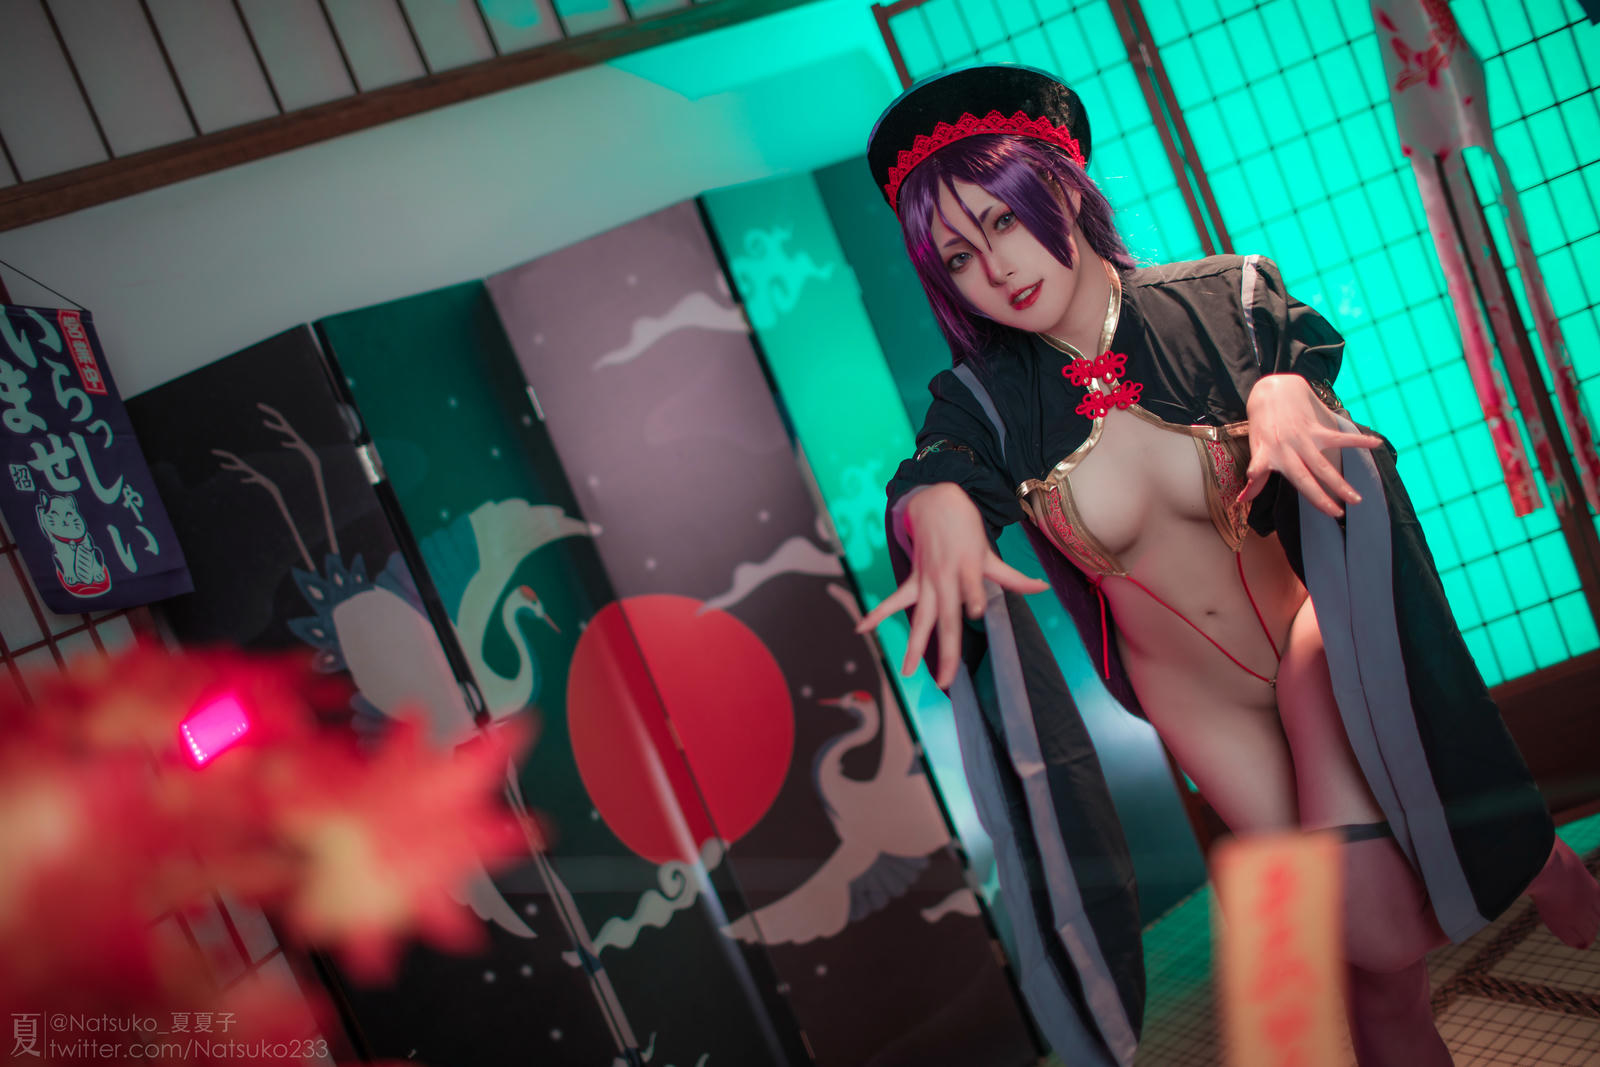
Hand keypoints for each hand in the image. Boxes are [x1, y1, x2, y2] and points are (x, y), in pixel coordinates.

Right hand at [856, 483, 1049, 688]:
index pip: (971, 585)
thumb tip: (1041, 588)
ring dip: (913, 645)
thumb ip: (1013, 577)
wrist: (936, 503)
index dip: (972, 596)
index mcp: (968, 567)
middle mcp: (945, 578)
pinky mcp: (914, 579)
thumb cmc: (966, 529)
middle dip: (946, 649)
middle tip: (945, 679)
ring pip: (920, 617)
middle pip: (945, 617)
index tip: (973, 611)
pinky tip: (861, 629)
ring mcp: (926, 581)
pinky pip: (895, 599)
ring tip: (906, 671)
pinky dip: (877, 613)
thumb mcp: (989, 552)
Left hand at [1240, 374, 1382, 517]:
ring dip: (1340, 482)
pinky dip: (1357, 440)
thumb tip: (1242, 501)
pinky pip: (1339, 437)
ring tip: (1357, 499)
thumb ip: (1255, 478)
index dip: (1255, 478)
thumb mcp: (1256, 450)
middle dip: (1320, 496)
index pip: (1261, 472)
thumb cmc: (1264, 427)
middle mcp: (1286, 448)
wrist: (1273, 392)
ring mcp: (1303, 438)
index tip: (1248, 489)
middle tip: (1335, 514)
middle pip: (1304, 476)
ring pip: (1324, 464)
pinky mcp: (1317, 428)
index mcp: (1267, 454)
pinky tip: (1376, 443)